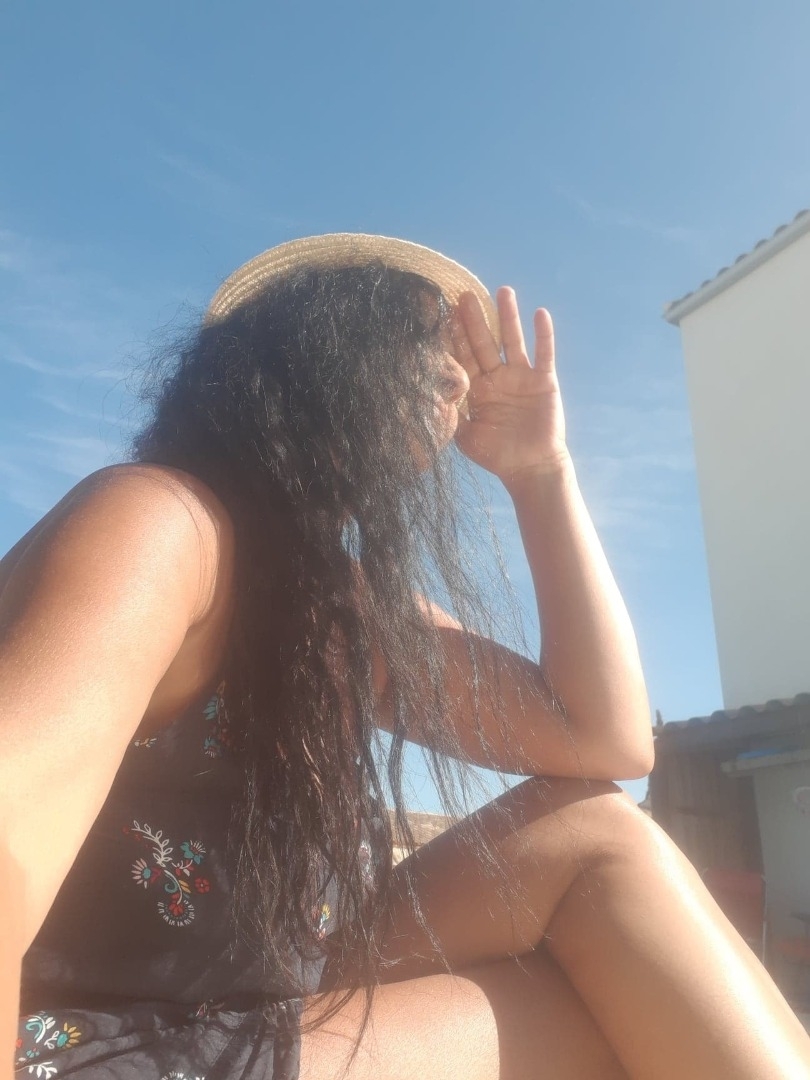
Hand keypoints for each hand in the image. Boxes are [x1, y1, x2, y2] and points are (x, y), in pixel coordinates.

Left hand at [451, 287, 568, 485]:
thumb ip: (450, 415)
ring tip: (502, 291)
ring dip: (508, 317)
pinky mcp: (544, 381)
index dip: (454, 337)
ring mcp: (521, 377)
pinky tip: (539, 314)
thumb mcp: (465, 436)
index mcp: (478, 389)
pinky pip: (544, 354)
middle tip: (463, 295)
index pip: (463, 357)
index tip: (443, 315)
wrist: (531, 468)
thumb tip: (427, 398)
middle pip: (484, 342)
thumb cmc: (497, 456)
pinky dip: (543, 335)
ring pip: (513, 341)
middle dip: (474, 320)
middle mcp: (498, 378)